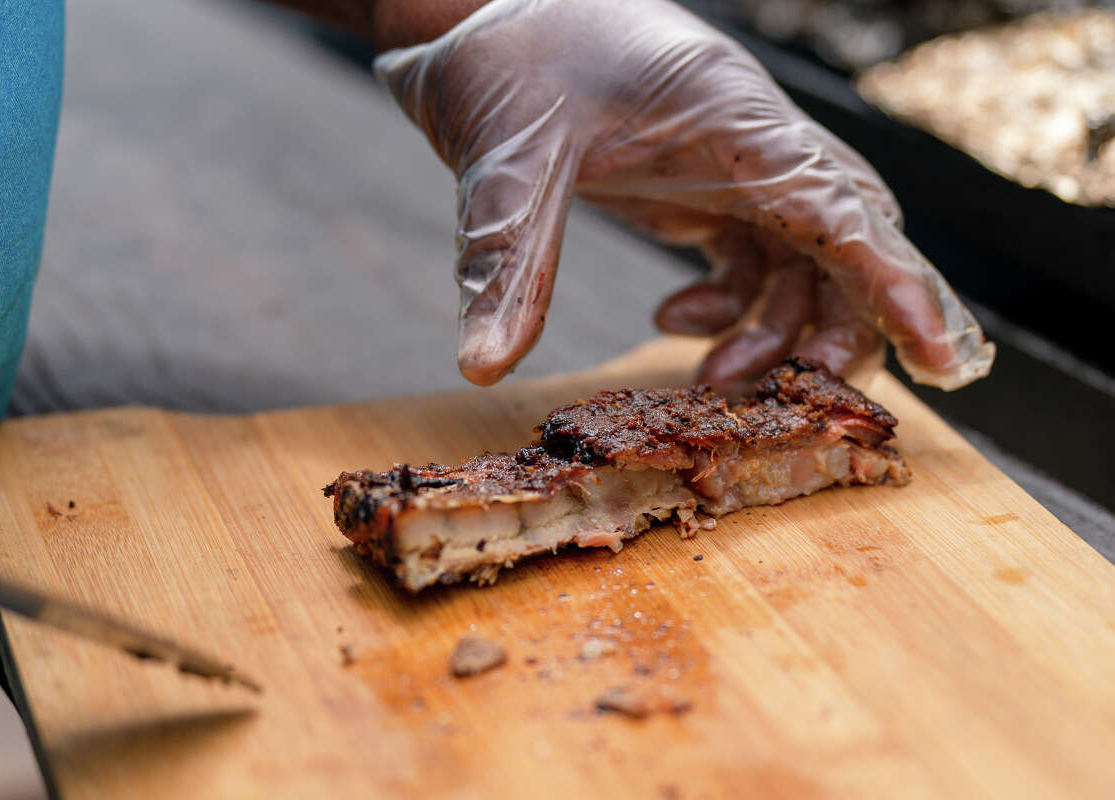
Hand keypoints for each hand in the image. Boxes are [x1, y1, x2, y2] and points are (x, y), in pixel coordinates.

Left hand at [374, 0, 994, 389]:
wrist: (487, 12)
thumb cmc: (512, 54)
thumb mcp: (507, 157)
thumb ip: (506, 259)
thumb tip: (484, 365)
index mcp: (734, 121)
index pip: (844, 207)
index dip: (896, 285)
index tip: (939, 357)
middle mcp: (752, 145)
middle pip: (845, 243)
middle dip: (837, 327)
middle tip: (796, 399)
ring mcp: (731, 167)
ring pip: (801, 261)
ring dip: (773, 331)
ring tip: (710, 377)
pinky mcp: (701, 187)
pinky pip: (750, 257)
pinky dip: (729, 305)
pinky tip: (673, 319)